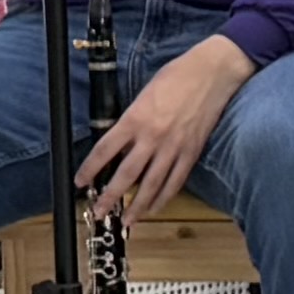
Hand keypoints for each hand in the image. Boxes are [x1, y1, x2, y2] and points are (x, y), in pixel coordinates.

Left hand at [84, 32, 247, 217]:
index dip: (90, 169)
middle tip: (99, 212)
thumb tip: (121, 143)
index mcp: (135, 118)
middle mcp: (152, 136)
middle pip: (126, 175)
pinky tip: (155, 208)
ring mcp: (174, 147)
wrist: (212, 72)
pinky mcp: (192, 152)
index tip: (81, 181)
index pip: (104, 150)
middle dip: (110, 197)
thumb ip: (131, 119)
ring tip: (127, 220)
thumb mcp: (144, 94)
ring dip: (137, 206)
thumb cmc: (176, 76)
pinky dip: (164, 198)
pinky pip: (176, 181)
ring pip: (152, 185)